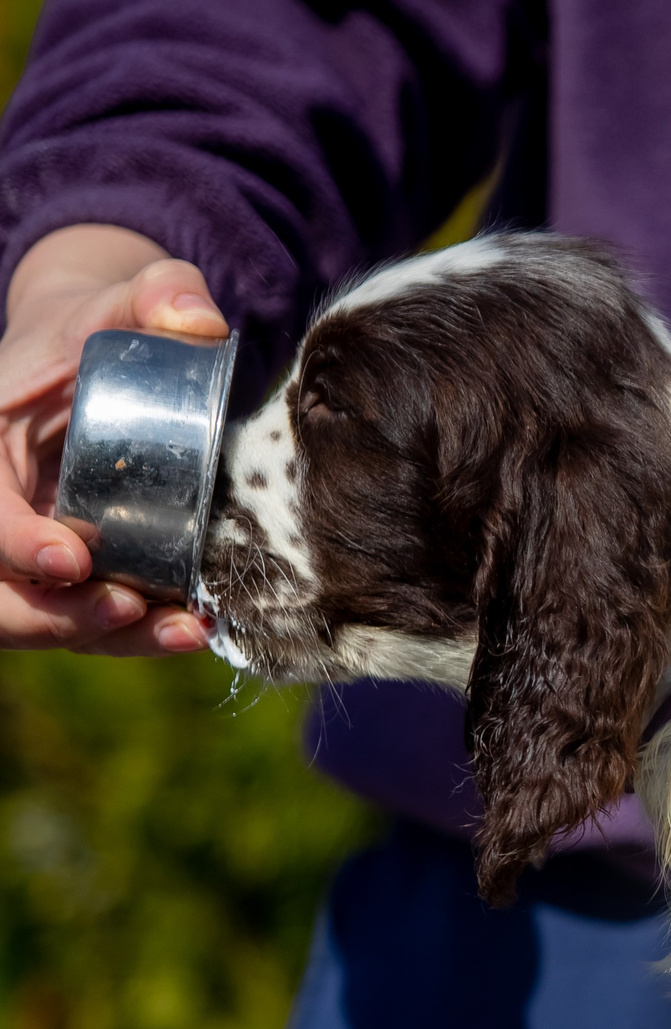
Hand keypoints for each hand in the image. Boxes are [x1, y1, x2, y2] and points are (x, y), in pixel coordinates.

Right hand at [0, 223, 221, 655]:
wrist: (96, 365)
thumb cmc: (102, 331)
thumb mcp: (124, 300)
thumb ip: (159, 294)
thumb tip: (197, 320)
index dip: (12, 539)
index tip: (72, 558)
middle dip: (53, 612)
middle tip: (127, 608)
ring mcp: (24, 547)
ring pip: (36, 618)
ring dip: (99, 636)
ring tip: (179, 630)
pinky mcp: (65, 576)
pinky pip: (81, 622)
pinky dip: (130, 637)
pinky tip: (191, 631)